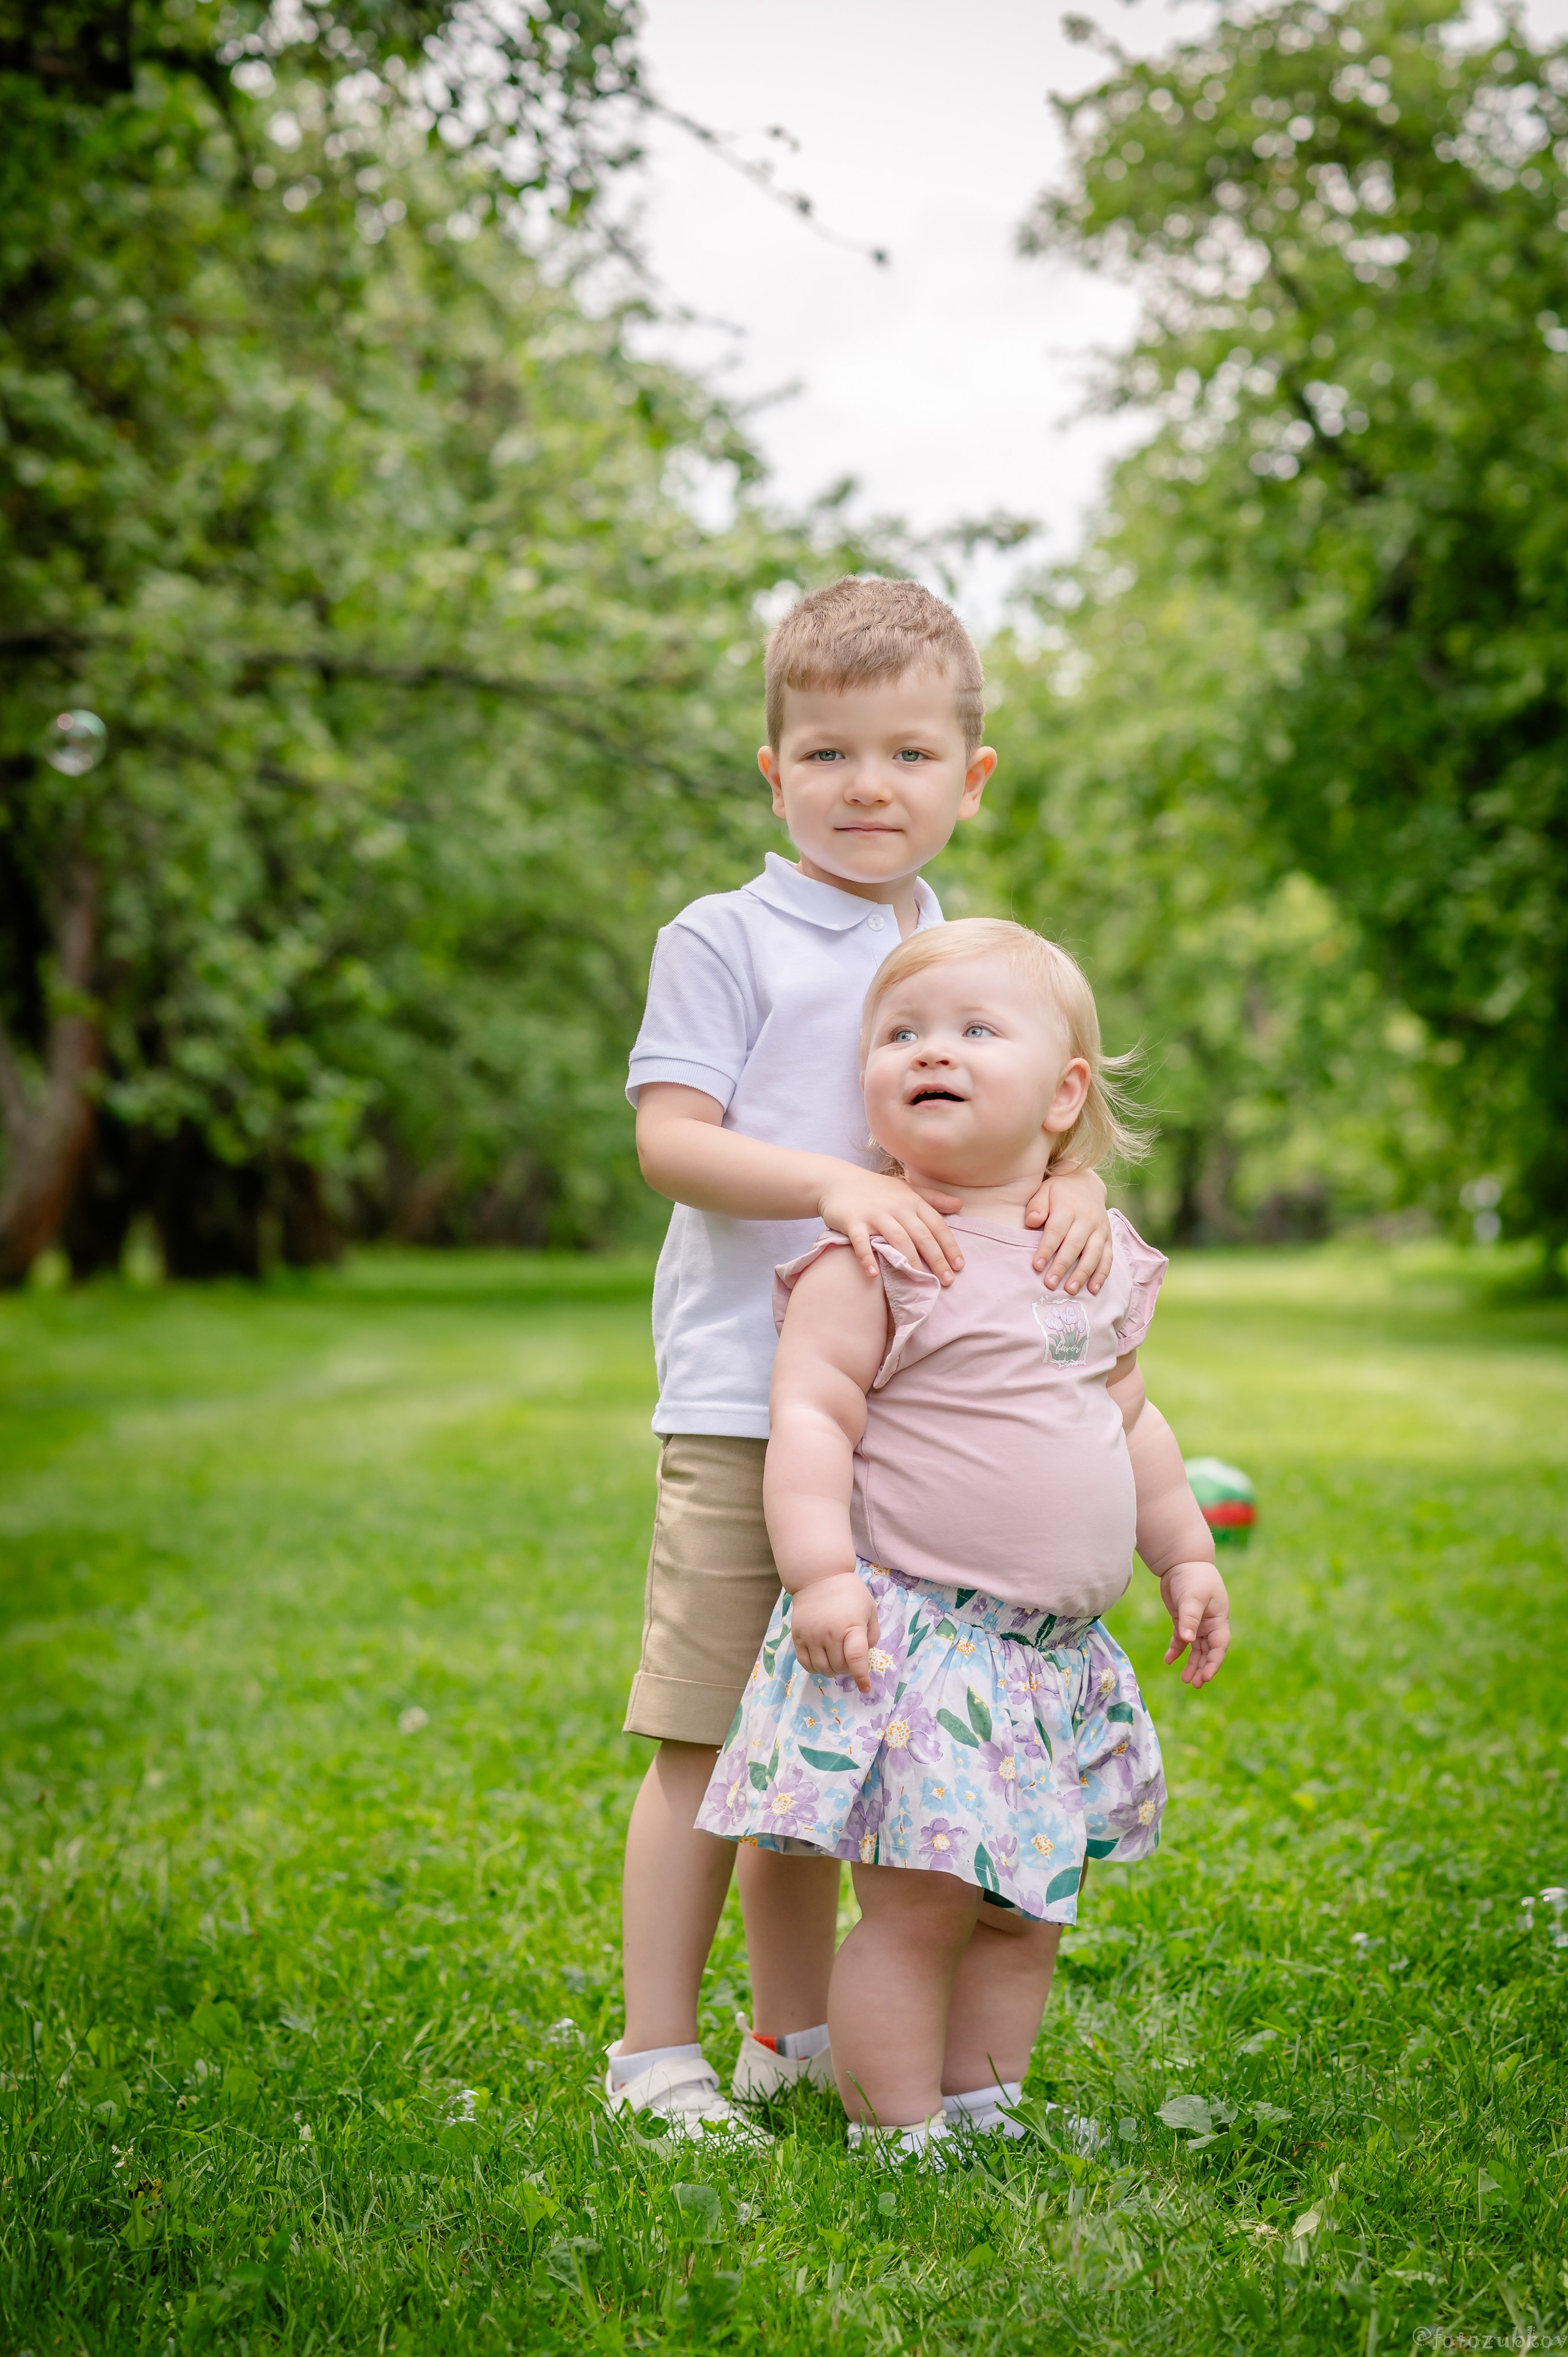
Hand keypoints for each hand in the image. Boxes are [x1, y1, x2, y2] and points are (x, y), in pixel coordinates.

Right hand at [789, 1573, 880, 1693]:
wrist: (818, 1577)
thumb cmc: (849, 1593)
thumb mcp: (869, 1608)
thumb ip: (872, 1633)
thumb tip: (864, 1655)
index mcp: (851, 1626)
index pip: (855, 1659)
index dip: (861, 1677)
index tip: (865, 1688)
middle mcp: (830, 1633)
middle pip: (839, 1667)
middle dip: (848, 1669)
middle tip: (849, 1660)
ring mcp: (812, 1635)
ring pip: (822, 1669)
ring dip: (832, 1671)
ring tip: (836, 1660)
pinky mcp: (798, 1636)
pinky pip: (805, 1663)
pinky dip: (815, 1669)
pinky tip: (822, 1661)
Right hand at [817, 1168, 963, 1284]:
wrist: (837, 1181)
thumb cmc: (876, 1189)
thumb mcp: (906, 1189)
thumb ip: (932, 1198)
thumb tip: (960, 1205)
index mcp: (911, 1200)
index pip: (936, 1225)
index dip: (949, 1246)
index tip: (959, 1265)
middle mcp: (896, 1207)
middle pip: (921, 1235)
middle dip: (936, 1259)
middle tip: (947, 1280)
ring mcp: (874, 1214)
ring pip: (897, 1238)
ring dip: (910, 1260)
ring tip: (920, 1280)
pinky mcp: (853, 1221)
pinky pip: (861, 1241)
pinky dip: (866, 1257)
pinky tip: (873, 1274)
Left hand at [1025, 1165, 1112, 1292]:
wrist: (1085, 1184)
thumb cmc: (1058, 1192)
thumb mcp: (1044, 1190)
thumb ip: (1037, 1206)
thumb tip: (1032, 1221)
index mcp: (1068, 1207)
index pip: (1057, 1231)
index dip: (1047, 1249)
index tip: (1037, 1266)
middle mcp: (1087, 1219)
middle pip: (1074, 1245)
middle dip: (1062, 1266)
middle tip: (1050, 1284)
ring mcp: (1100, 1229)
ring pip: (1093, 1254)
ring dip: (1082, 1274)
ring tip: (1070, 1290)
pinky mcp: (1108, 1238)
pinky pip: (1107, 1258)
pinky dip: (1101, 1274)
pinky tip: (1093, 1289)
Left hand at [1159, 1561, 1230, 1686]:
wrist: (1180, 1560)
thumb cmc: (1192, 1576)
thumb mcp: (1192, 1598)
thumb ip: (1190, 1619)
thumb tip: (1188, 1641)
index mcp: (1218, 1619)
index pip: (1219, 1645)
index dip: (1214, 1662)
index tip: (1206, 1677)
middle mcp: (1209, 1623)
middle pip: (1208, 1651)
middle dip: (1203, 1667)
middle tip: (1195, 1683)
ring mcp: (1196, 1622)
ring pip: (1196, 1648)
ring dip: (1191, 1663)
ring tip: (1185, 1679)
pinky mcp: (1182, 1619)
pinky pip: (1181, 1639)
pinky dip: (1176, 1650)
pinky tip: (1168, 1660)